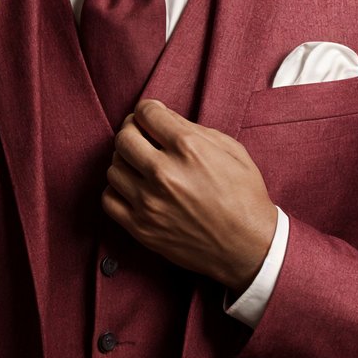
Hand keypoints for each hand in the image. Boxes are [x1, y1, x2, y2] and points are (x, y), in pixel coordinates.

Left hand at [102, 98, 277, 290]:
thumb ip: (194, 129)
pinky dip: (117, 190)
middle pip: (124, 137)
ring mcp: (149, 202)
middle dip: (132, 131)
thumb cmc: (244, 197)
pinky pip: (108, 199)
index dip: (148, 110)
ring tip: (141, 166)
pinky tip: (134, 189)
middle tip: (143, 137)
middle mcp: (164, 172)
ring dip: (125, 162)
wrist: (248, 247)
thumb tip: (164, 118)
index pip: (146, 112)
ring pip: (114, 167)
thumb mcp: (231, 150)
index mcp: (189, 148)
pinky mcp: (141, 227)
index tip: (151, 116)